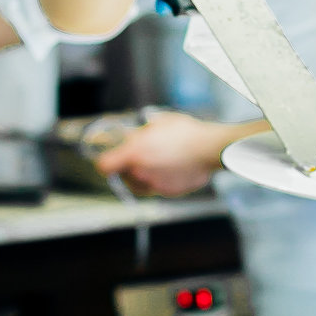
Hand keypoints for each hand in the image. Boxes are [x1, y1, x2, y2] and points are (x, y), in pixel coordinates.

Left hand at [93, 111, 233, 195]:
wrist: (210, 148)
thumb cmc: (186, 133)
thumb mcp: (158, 123)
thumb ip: (142, 133)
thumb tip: (135, 136)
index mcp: (134, 154)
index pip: (105, 165)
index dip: (106, 162)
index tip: (110, 159)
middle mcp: (141, 173)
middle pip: (123, 176)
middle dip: (129, 167)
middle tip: (143, 154)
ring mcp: (155, 185)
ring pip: (140, 184)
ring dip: (144, 175)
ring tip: (159, 160)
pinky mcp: (169, 192)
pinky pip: (158, 187)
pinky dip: (162, 180)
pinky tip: (173, 167)